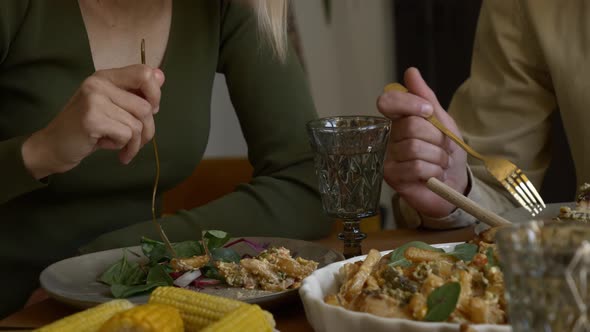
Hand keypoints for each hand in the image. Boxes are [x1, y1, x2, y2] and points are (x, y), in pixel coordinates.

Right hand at [22, 64, 164, 178]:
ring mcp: (94, 99)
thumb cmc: (88, 128)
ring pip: (138, 123)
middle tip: (136, 141)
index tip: (150, 111)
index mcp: (105, 76)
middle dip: (147, 130)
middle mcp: (99, 82)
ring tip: (122, 147)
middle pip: (146, 106)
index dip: (155, 95)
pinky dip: (123, 147)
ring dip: (135, 143)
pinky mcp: (92, 118)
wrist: (53, 146)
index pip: (145, 73)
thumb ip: (136, 93)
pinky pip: (127, 135)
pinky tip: (107, 147)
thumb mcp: (113, 108)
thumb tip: (161, 75)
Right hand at [377, 67, 467, 217]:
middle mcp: (388, 137)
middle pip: (410, 125)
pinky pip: (414, 167)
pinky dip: (432, 171)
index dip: (409, 104)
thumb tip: (410, 72)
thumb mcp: (443, 122)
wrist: (455, 184)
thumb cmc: (447, 153)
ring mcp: (387, 157)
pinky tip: (433, 176)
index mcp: (398, 120)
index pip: (388, 102)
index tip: (428, 112)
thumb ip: (426, 98)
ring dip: (437, 157)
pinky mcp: (391, 177)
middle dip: (436, 138)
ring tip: (439, 164)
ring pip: (414, 148)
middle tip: (442, 148)